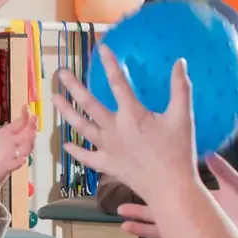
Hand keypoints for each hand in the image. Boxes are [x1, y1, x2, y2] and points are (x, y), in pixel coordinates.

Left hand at [0, 103, 37, 213]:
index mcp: (7, 135)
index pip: (20, 124)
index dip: (25, 116)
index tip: (26, 107)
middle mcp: (12, 145)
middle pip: (27, 135)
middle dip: (32, 127)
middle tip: (34, 119)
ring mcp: (11, 157)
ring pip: (25, 149)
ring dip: (29, 142)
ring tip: (32, 134)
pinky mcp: (6, 168)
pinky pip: (15, 165)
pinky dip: (19, 162)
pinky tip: (22, 159)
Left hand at [53, 44, 199, 206]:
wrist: (170, 188)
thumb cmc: (178, 152)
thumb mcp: (183, 117)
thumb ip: (180, 88)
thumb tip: (180, 62)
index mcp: (132, 114)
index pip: (117, 83)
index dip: (110, 64)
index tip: (101, 49)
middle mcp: (114, 129)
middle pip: (89, 104)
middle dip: (73, 87)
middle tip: (62, 74)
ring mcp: (109, 148)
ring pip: (82, 127)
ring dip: (67, 112)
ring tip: (55, 100)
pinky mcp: (108, 165)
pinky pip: (87, 157)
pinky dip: (76, 151)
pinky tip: (66, 144)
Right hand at [118, 158, 237, 237]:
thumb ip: (225, 173)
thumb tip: (208, 153)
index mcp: (203, 200)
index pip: (174, 194)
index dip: (156, 191)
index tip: (139, 184)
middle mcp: (196, 217)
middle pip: (163, 213)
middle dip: (141, 212)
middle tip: (121, 209)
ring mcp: (198, 234)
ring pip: (166, 231)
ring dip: (146, 229)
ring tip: (126, 226)